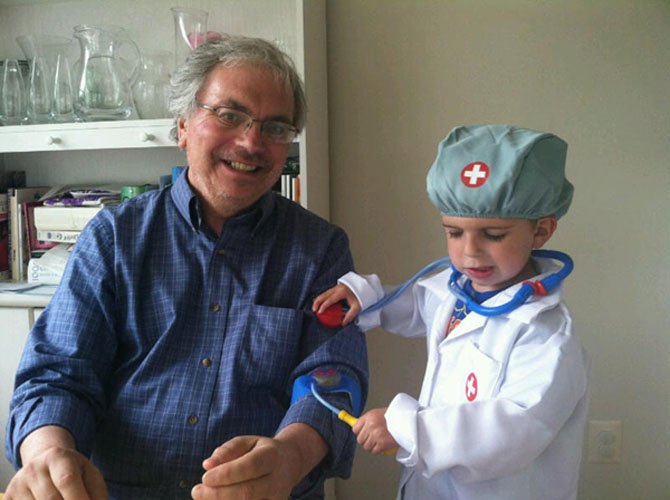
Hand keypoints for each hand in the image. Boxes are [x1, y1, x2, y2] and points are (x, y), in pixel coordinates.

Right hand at [4, 446, 106, 499]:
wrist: (44, 461)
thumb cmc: (73, 470)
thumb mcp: (89, 474)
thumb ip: (97, 492)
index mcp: (57, 457)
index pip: (66, 480)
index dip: (78, 498)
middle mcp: (34, 468)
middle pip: (52, 499)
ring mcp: (19, 483)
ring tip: (64, 499)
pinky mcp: (9, 496)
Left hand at [192, 425, 325, 499]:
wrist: (290, 463)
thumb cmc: (261, 451)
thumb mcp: (247, 442)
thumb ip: (227, 451)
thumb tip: (208, 465)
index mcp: (272, 456)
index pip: (250, 466)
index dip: (226, 474)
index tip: (204, 477)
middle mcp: (278, 480)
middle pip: (248, 492)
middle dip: (218, 495)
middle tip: (196, 491)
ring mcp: (277, 498)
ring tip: (203, 498)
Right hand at [312, 284, 360, 325]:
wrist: (364, 286)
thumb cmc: (362, 296)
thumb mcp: (357, 307)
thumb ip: (350, 315)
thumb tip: (344, 323)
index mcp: (342, 292)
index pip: (330, 299)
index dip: (324, 305)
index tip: (319, 312)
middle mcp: (337, 288)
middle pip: (324, 294)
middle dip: (317, 302)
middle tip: (313, 310)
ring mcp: (336, 287)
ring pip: (324, 293)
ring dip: (318, 300)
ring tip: (314, 307)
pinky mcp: (336, 288)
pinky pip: (326, 293)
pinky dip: (322, 298)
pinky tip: (319, 303)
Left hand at [352, 408, 398, 454]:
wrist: (406, 422)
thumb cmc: (393, 417)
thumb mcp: (377, 414)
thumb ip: (367, 421)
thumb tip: (358, 428)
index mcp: (369, 417)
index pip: (355, 429)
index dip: (359, 432)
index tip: (362, 433)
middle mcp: (371, 426)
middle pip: (360, 439)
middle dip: (365, 440)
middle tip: (371, 438)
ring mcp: (376, 435)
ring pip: (366, 446)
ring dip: (371, 446)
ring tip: (377, 442)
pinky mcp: (382, 444)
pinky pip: (374, 451)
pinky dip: (377, 450)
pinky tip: (381, 445)